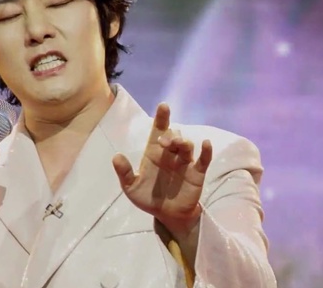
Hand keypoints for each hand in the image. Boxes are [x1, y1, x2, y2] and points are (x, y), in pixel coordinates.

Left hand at [112, 103, 212, 237]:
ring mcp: (185, 163)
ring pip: (187, 146)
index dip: (161, 118)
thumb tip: (116, 156)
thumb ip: (125, 173)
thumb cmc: (149, 198)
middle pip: (173, 137)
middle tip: (164, 141)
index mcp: (155, 153)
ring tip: (178, 144)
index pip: (158, 131)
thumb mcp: (132, 187)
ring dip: (183, 142)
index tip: (163, 106)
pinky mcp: (196, 174)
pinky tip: (206, 144)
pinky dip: (206, 151)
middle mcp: (171, 154)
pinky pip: (204, 160)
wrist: (167, 216)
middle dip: (170, 136)